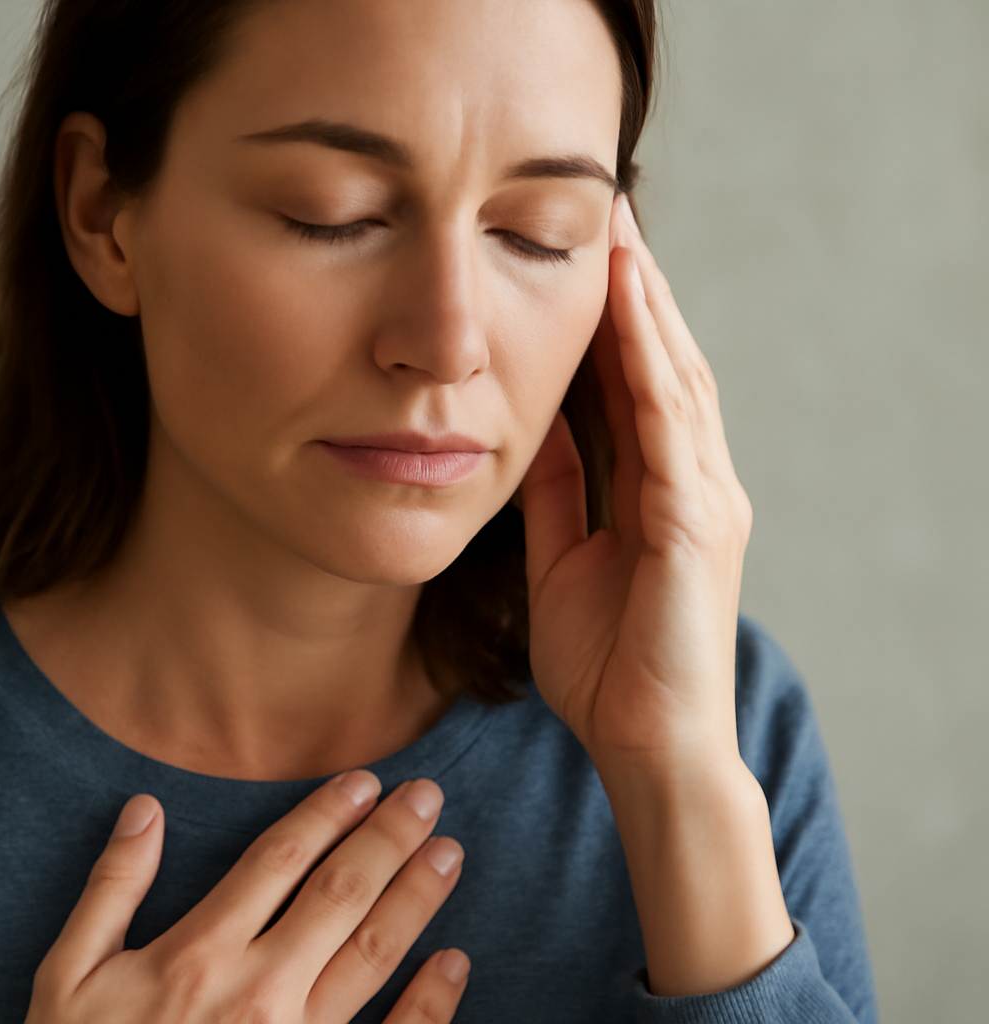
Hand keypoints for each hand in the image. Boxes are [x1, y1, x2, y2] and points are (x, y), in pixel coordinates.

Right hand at [26, 772, 468, 1023]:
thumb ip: (112, 889)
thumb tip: (145, 808)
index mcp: (199, 953)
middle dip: (387, 839)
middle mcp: (258, 991)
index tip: (362, 780)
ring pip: (371, 956)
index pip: (278, 861)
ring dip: (415, 899)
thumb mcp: (69, 976)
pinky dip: (429, 1004)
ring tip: (448, 854)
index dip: (324, 814)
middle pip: (339, 895)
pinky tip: (453, 963)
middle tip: (426, 796)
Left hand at [520, 194, 791, 995]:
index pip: (637, 386)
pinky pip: (669, 431)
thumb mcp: (561, 559)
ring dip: (648, 309)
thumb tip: (530, 427)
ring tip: (621, 239)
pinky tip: (631, 318)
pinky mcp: (695, 528)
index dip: (616, 320)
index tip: (585, 258)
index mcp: (660, 492)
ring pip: (675, 383)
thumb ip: (556, 494)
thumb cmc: (607, 665)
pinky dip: (650, 370)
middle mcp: (694, 483)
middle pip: (664, 366)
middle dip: (638, 292)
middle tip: (610, 216)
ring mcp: (703, 502)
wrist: (646, 746)